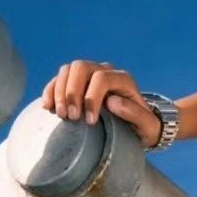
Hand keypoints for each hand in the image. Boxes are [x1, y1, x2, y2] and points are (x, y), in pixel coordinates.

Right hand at [41, 60, 161, 149]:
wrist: (138, 128)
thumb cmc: (144, 129)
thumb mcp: (149, 127)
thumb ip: (136, 115)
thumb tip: (112, 102)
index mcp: (123, 79)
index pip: (101, 77)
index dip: (92, 97)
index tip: (90, 120)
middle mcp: (105, 71)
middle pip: (81, 67)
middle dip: (72, 92)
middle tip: (72, 117)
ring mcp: (89, 74)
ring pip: (67, 70)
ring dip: (59, 91)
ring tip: (61, 115)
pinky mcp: (77, 83)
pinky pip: (59, 79)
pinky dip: (50, 91)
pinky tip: (48, 107)